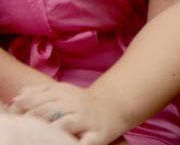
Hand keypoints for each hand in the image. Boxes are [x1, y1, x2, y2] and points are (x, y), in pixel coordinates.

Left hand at [7, 82, 127, 144]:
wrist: (114, 107)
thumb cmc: (82, 104)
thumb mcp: (64, 92)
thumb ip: (41, 93)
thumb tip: (18, 97)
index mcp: (64, 93)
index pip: (38, 99)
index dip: (22, 106)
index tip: (13, 114)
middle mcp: (75, 105)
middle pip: (48, 111)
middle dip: (32, 118)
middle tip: (22, 127)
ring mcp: (86, 119)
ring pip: (64, 124)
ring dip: (50, 130)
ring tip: (39, 136)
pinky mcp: (97, 134)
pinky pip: (85, 142)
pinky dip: (75, 144)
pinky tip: (66, 143)